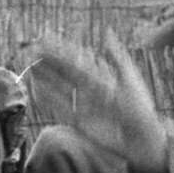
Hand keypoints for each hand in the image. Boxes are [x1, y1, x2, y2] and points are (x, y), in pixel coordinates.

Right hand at [29, 31, 167, 172]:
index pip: (78, 60)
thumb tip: (106, 33)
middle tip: (33, 50)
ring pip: (60, 88)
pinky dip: (47, 99)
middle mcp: (90, 91)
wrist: (142, 139)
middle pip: (66, 73)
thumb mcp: (129, 78)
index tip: (47, 39)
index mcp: (103, 77)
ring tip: (31, 66)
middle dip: (50, 62)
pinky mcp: (79, 122)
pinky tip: (35, 89)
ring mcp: (83, 106)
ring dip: (46, 78)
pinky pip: (59, 108)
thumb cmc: (140, 108)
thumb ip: (116, 56)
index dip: (63, 50)